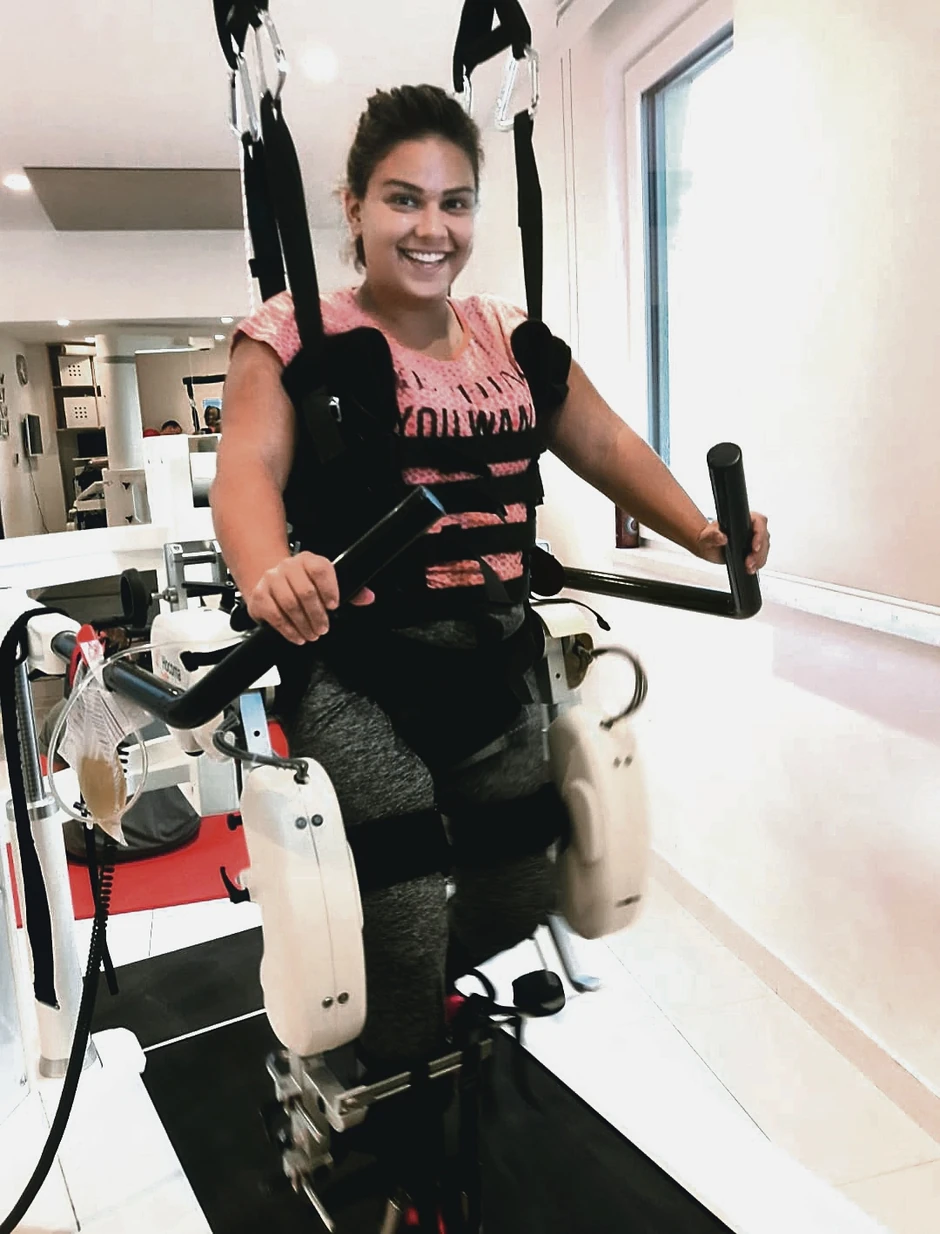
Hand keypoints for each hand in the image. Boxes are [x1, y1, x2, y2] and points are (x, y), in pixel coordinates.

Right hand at [245, 552, 373, 645]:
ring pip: (290, 604)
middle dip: (317, 614)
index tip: (334, 606)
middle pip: (305, 591)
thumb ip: (350, 592)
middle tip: (323, 628)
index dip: (330, 589)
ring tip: (311, 634)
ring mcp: (271, 580)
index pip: (320, 570)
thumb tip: (368, 597)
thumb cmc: (303, 585)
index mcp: (308, 560)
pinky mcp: (259, 596)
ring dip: (303, 624)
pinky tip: (297, 635)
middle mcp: (288, 567)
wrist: (271, 583)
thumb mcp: (327, 585)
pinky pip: (274, 615)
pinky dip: (288, 629)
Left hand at [694, 512, 769, 574]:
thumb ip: (713, 535)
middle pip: (764, 538)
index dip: (759, 535)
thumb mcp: (707, 536)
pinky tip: (750, 569)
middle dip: (758, 552)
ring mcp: (754, 539)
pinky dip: (757, 564)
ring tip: (748, 567)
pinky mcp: (753, 550)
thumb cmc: (708, 538)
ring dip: (758, 560)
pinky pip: (761, 557)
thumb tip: (722, 538)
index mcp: (743, 519)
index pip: (759, 522)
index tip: (754, 547)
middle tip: (748, 562)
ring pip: (764, 549)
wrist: (708, 547)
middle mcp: (751, 528)